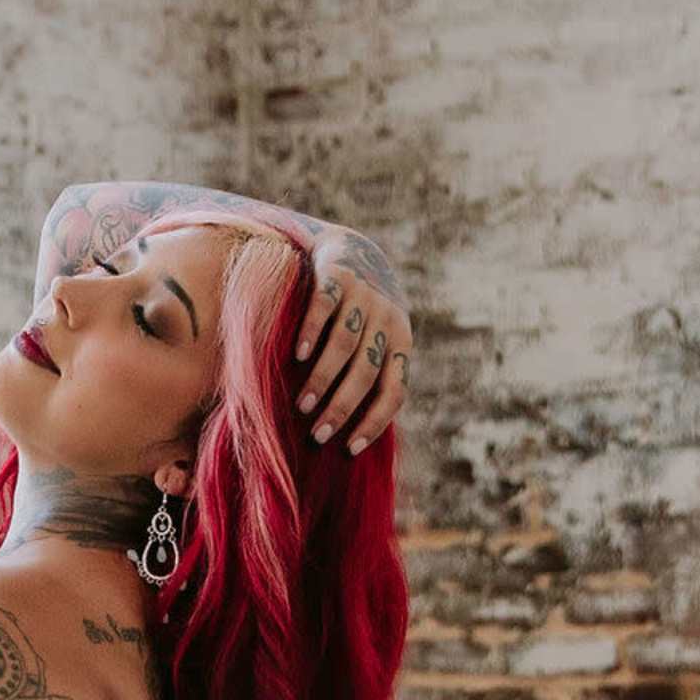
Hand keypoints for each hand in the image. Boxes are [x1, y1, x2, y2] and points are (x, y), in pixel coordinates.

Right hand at [295, 229, 409, 456]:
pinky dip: (312, 333)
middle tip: (317, 436)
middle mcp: (387, 318)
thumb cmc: (362, 314)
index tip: (349, 449)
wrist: (355, 249)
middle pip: (365, 372)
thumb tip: (351, 436)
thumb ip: (370, 375)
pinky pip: (325, 306)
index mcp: (401, 342)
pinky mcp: (338, 274)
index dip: (374, 422)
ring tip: (302, 406)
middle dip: (341, 407)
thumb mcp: (377, 341)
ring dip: (323, 379)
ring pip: (345, 344)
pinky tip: (298, 357)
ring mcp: (363, 295)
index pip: (394, 391)